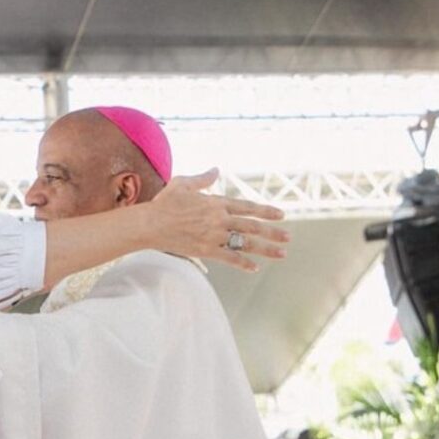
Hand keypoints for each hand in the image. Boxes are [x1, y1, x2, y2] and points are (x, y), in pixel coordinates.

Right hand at [140, 168, 289, 271]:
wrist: (149, 224)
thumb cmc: (164, 203)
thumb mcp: (183, 183)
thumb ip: (203, 178)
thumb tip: (216, 170)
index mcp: (216, 203)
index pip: (247, 207)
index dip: (266, 211)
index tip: (281, 215)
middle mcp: (219, 219)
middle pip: (252, 226)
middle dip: (273, 232)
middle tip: (288, 237)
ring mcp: (214, 236)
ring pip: (246, 243)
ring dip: (266, 249)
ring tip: (281, 253)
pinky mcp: (206, 250)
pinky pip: (229, 258)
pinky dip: (243, 263)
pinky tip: (255, 267)